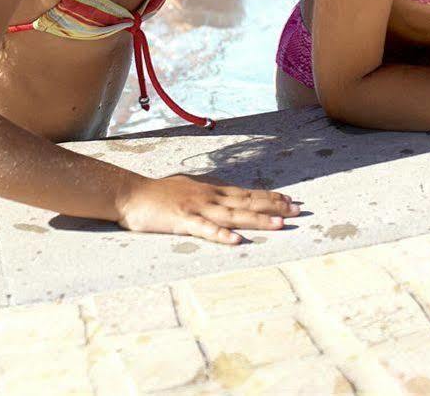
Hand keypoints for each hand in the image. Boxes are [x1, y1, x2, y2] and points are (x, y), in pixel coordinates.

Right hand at [114, 172, 298, 243]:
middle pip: (247, 202)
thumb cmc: (159, 193)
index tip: (291, 201)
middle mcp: (210, 197)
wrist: (131, 194)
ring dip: (257, 220)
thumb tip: (225, 195)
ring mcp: (197, 208)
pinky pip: (205, 229)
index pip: (247, 193)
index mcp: (212, 190)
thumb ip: (208, 192)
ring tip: (279, 225)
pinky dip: (221, 235)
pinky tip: (237, 241)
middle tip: (298, 212)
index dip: (270, 197)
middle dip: (274, 207)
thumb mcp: (189, 188)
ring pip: (233, 215)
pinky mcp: (182, 221)